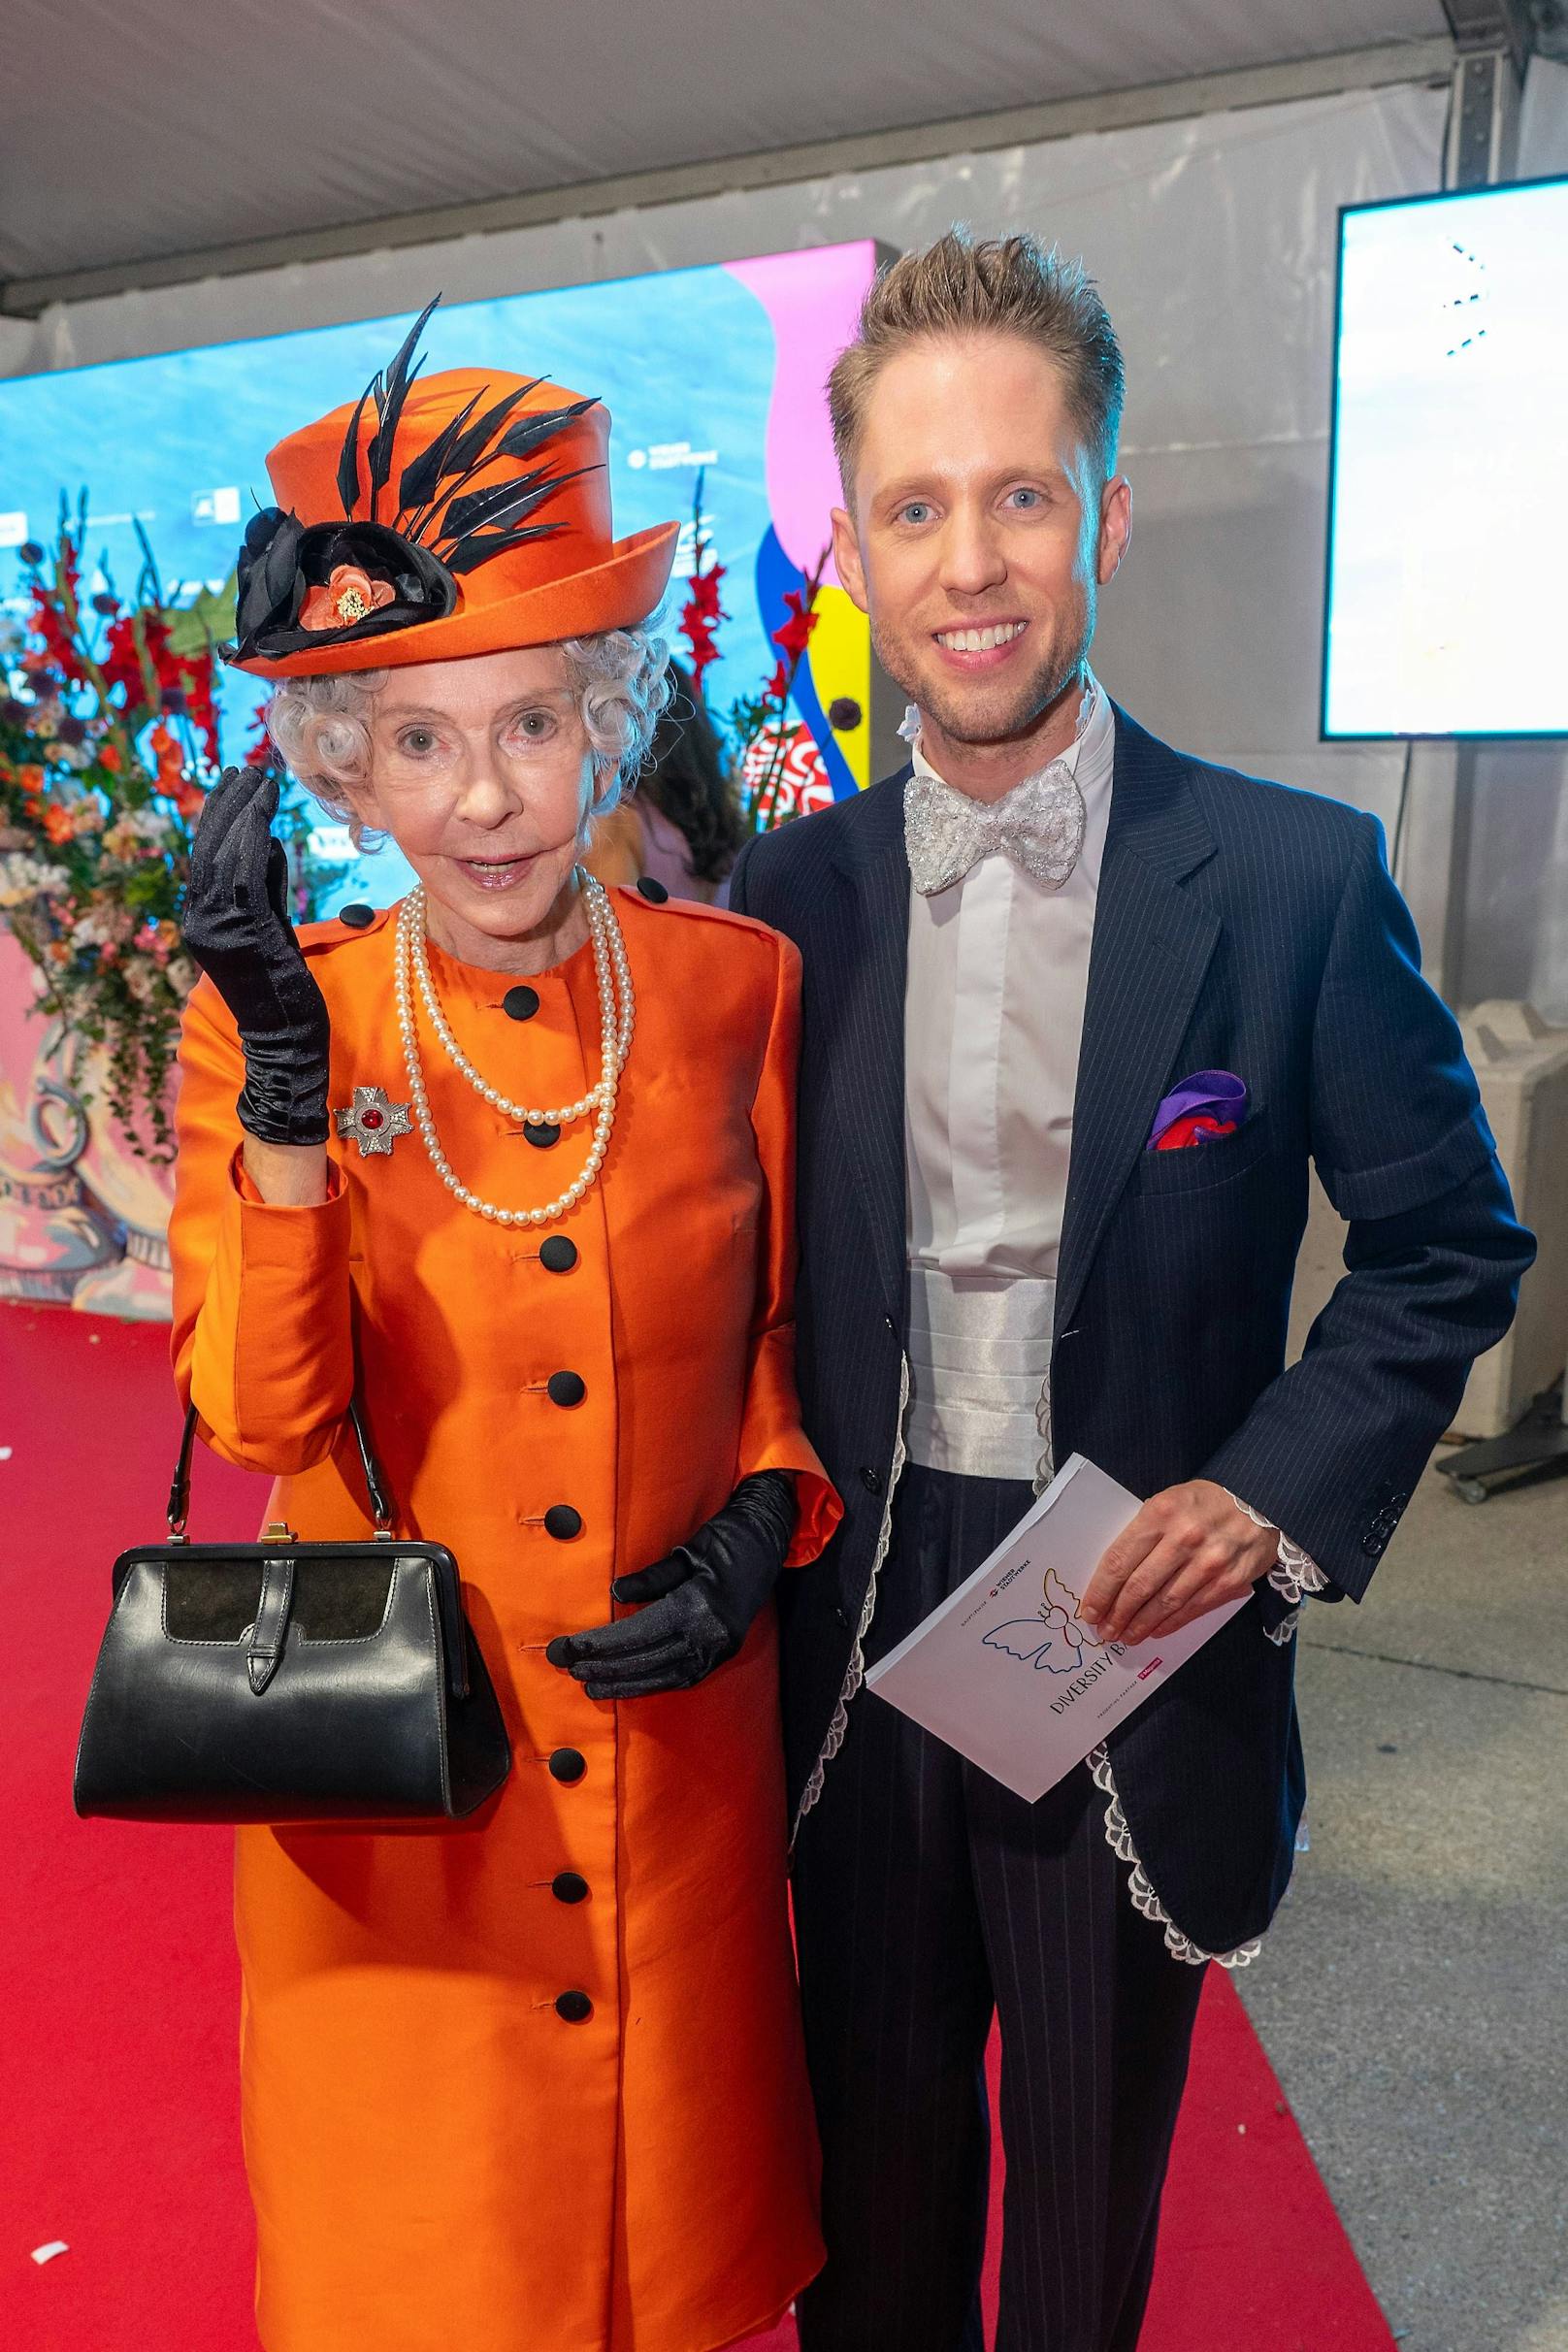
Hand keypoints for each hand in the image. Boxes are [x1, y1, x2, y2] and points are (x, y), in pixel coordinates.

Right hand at [181, 766, 330, 1145]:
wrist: (287, 1044)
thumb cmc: (286, 991)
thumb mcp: (273, 929)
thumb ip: (264, 888)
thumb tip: (264, 841)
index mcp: (207, 920)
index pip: (209, 858)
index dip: (221, 816)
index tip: (238, 782)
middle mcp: (203, 922)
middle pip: (209, 850)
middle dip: (227, 805)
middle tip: (246, 769)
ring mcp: (218, 930)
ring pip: (223, 858)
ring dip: (242, 814)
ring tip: (258, 780)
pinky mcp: (244, 937)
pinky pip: (244, 879)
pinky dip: (252, 842)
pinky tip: (265, 816)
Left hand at [546, 1471, 795, 1699]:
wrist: (770, 1542)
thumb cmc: (726, 1539)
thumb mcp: (687, 1552)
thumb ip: (652, 1577)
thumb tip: (616, 1591)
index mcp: (698, 1606)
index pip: (639, 1633)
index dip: (602, 1644)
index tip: (570, 1647)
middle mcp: (710, 1635)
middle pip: (647, 1659)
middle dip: (606, 1666)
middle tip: (569, 1667)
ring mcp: (720, 1649)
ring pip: (664, 1676)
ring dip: (626, 1683)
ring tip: (591, 1687)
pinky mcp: (725, 1654)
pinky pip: (684, 1678)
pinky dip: (653, 1684)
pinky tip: (629, 1686)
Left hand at [1079, 1479, 1278, 1645]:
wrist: (1260, 1501)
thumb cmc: (1206, 1501)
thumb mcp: (1169, 1500)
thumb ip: (1145, 1531)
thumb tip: (1116, 1574)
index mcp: (1161, 1513)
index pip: (1120, 1560)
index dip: (1101, 1591)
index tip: (1089, 1609)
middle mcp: (1183, 1539)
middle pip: (1139, 1586)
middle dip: (1117, 1614)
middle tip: (1105, 1630)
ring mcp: (1208, 1563)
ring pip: (1164, 1603)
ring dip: (1140, 1625)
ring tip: (1125, 1636)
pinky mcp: (1228, 1582)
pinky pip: (1191, 1609)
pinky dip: (1170, 1624)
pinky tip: (1155, 1631)